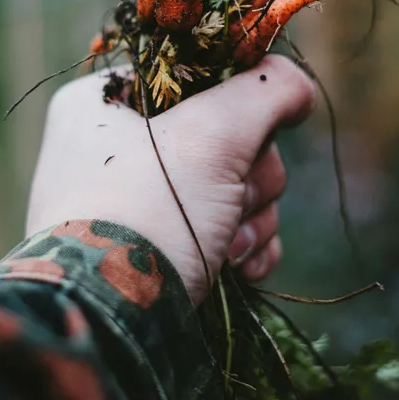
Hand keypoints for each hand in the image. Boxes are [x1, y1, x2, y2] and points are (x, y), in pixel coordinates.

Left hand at [25, 54, 315, 303]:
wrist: (115, 325)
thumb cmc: (149, 210)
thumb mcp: (214, 132)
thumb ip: (266, 90)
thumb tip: (296, 87)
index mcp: (102, 103)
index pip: (194, 74)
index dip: (234, 100)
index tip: (245, 127)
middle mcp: (114, 148)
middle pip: (225, 134)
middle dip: (248, 173)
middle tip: (232, 197)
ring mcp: (137, 204)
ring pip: (234, 184)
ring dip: (250, 215)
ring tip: (229, 244)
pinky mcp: (161, 252)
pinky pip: (226, 230)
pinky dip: (244, 247)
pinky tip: (240, 268)